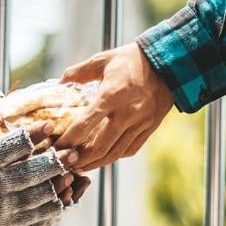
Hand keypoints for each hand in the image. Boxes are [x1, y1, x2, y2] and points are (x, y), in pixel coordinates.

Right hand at [0, 110, 66, 225]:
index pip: (18, 144)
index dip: (36, 133)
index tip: (48, 126)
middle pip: (37, 171)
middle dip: (58, 160)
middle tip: (72, 151)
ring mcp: (0, 212)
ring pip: (41, 198)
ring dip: (58, 186)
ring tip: (70, 176)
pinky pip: (33, 223)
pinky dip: (49, 214)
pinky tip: (58, 205)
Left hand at [57, 41, 174, 171]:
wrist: (169, 63)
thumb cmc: (133, 60)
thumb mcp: (104, 59)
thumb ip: (80, 71)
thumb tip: (60, 81)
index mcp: (111, 95)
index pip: (85, 125)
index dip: (68, 140)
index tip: (56, 148)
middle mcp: (127, 113)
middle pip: (100, 147)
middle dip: (80, 159)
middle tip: (67, 162)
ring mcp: (140, 123)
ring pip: (115, 153)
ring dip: (96, 163)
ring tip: (81, 165)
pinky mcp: (150, 128)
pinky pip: (130, 149)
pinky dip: (115, 156)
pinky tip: (104, 157)